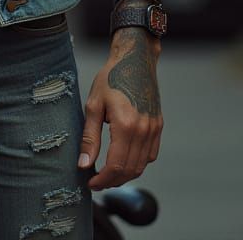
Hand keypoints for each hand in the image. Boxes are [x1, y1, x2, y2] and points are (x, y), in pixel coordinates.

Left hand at [78, 28, 162, 189]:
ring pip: (141, 165)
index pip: (116, 165)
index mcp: (125, 125)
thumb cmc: (110, 78)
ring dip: (125, 174)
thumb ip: (90, 138)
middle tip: (97, 180)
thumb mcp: (93, 105)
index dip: (103, 179)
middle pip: (130, 169)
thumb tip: (84, 165)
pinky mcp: (158, 126)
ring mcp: (154, 129)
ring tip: (108, 173)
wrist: (134, 59)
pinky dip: (138, 163)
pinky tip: (124, 159)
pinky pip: (150, 154)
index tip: (91, 182)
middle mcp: (143, 130)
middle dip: (112, 180)